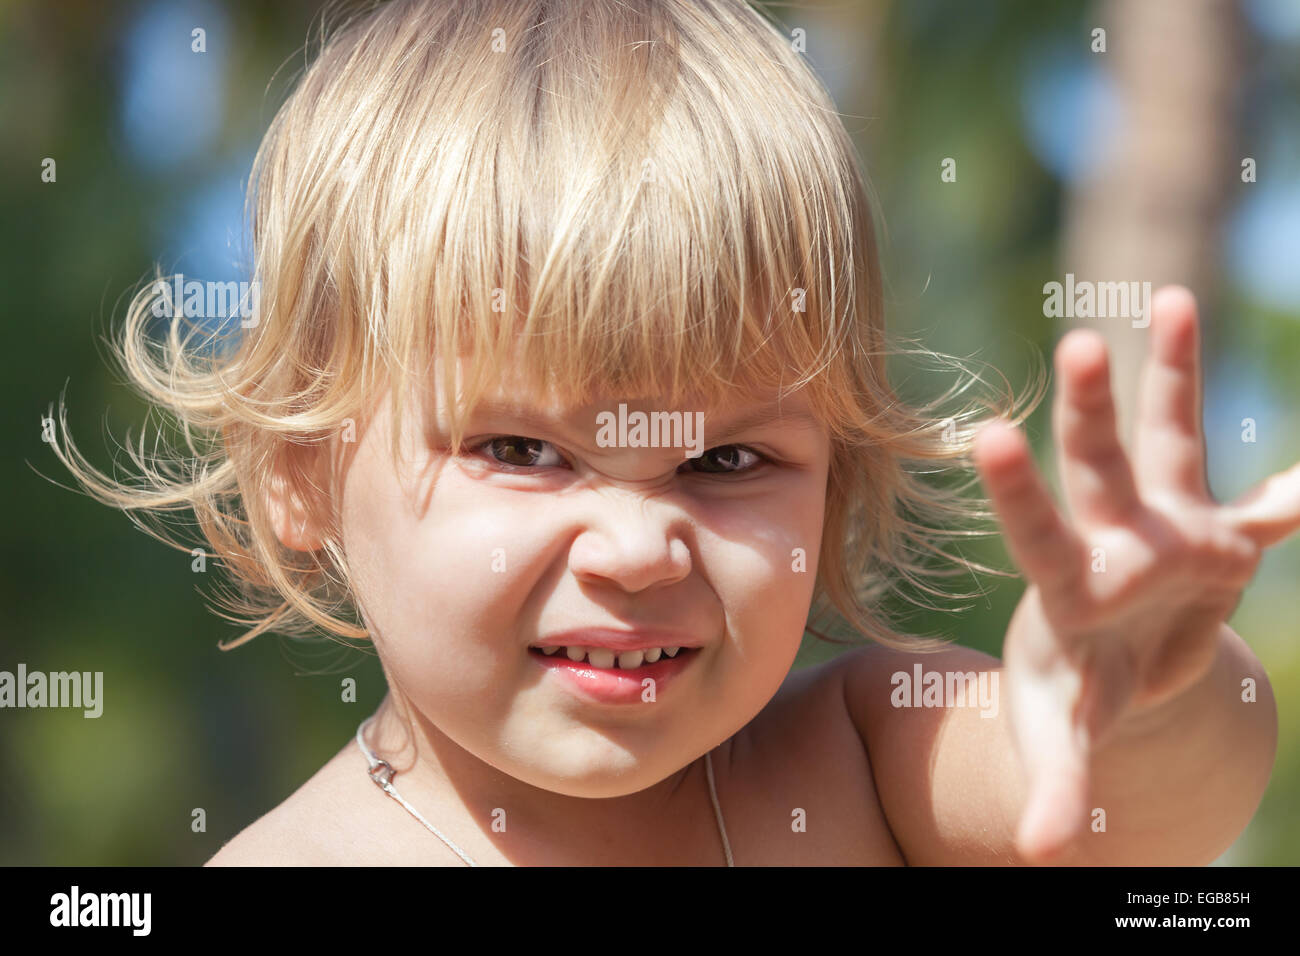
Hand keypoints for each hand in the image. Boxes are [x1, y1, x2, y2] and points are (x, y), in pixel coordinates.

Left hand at [972, 285, 1299, 861]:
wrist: (1118, 667)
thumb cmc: (1075, 694)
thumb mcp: (1065, 738)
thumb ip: (1053, 783)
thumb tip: (1037, 851)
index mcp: (1067, 585)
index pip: (1035, 530)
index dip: (1017, 488)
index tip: (986, 434)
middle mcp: (1114, 540)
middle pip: (1097, 468)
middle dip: (1091, 410)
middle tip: (1077, 343)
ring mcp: (1169, 531)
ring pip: (1171, 445)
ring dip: (1175, 380)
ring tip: (1172, 303)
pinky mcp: (1224, 541)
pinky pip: (1264, 509)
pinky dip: (1295, 496)